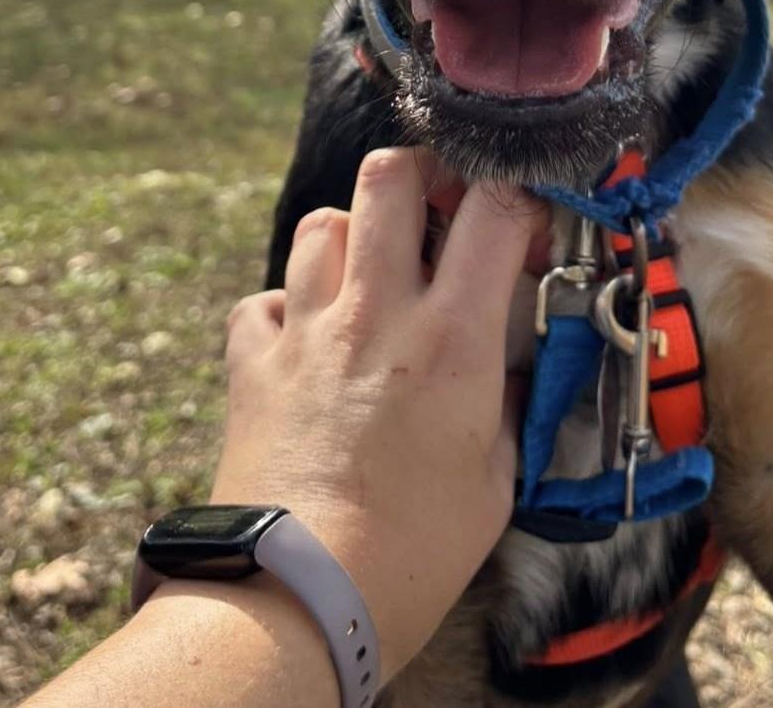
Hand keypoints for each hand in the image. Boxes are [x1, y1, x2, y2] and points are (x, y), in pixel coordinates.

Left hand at [213, 148, 545, 677]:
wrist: (299, 597)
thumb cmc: (412, 554)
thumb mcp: (495, 481)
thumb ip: (505, 408)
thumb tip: (509, 376)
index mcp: (452, 338)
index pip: (494, 208)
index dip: (515, 194)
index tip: (520, 224)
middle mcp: (377, 313)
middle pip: (389, 175)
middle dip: (420, 176)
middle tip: (437, 212)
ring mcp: (307, 332)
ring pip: (319, 223)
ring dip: (350, 237)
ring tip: (369, 279)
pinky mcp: (252, 364)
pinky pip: (261, 301)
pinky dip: (283, 309)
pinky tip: (303, 343)